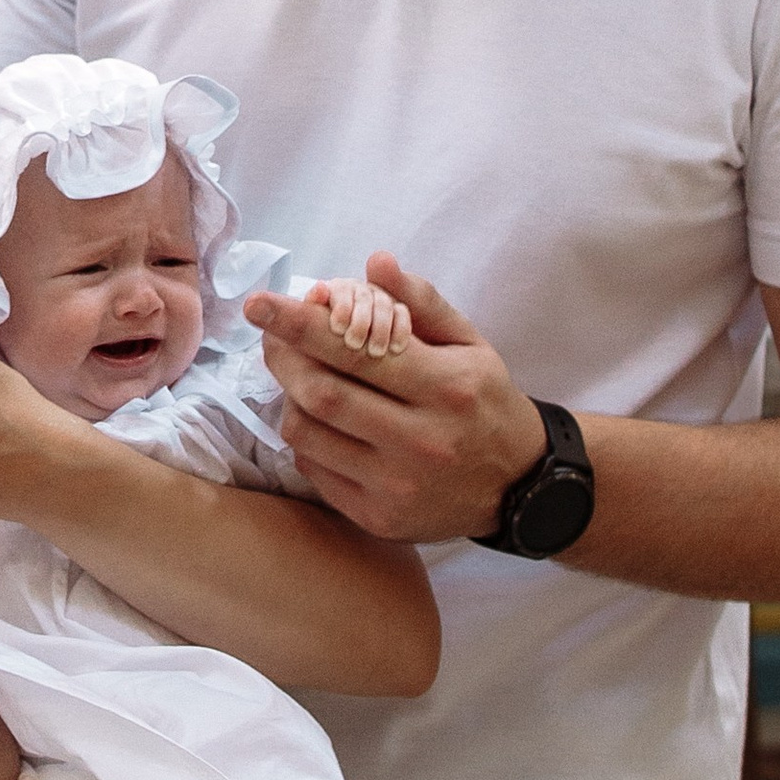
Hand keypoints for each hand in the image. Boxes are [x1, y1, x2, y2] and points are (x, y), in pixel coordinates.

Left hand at [247, 251, 544, 545]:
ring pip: (309, 433)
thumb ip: (421, 302)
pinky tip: (323, 422)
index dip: (300, 324)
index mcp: (447, 387)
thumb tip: (374, 262)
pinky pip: (315, 470)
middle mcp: (422, 439)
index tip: (259, 302)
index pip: (356, 350)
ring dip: (290, 398)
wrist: (520, 485)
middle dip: (283, 357)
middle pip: (322, 392)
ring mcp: (398, 484)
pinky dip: (306, 438)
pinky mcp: (379, 517)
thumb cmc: (486, 402)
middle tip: (270, 336)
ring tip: (302, 378)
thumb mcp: (470, 344)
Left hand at [305, 273, 413, 359]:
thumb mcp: (314, 319)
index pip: (341, 291)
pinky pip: (402, 314)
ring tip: (374, 352)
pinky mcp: (397, 310)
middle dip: (360, 322)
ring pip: (384, 305)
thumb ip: (314, 303)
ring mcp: (380, 298)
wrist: (342, 343)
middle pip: (364, 299)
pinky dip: (401, 330)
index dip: (341, 308)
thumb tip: (320, 287)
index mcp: (338, 289)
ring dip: (381, 329)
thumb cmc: (322, 330)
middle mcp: (360, 290)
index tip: (337, 329)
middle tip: (353, 344)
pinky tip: (396, 349)